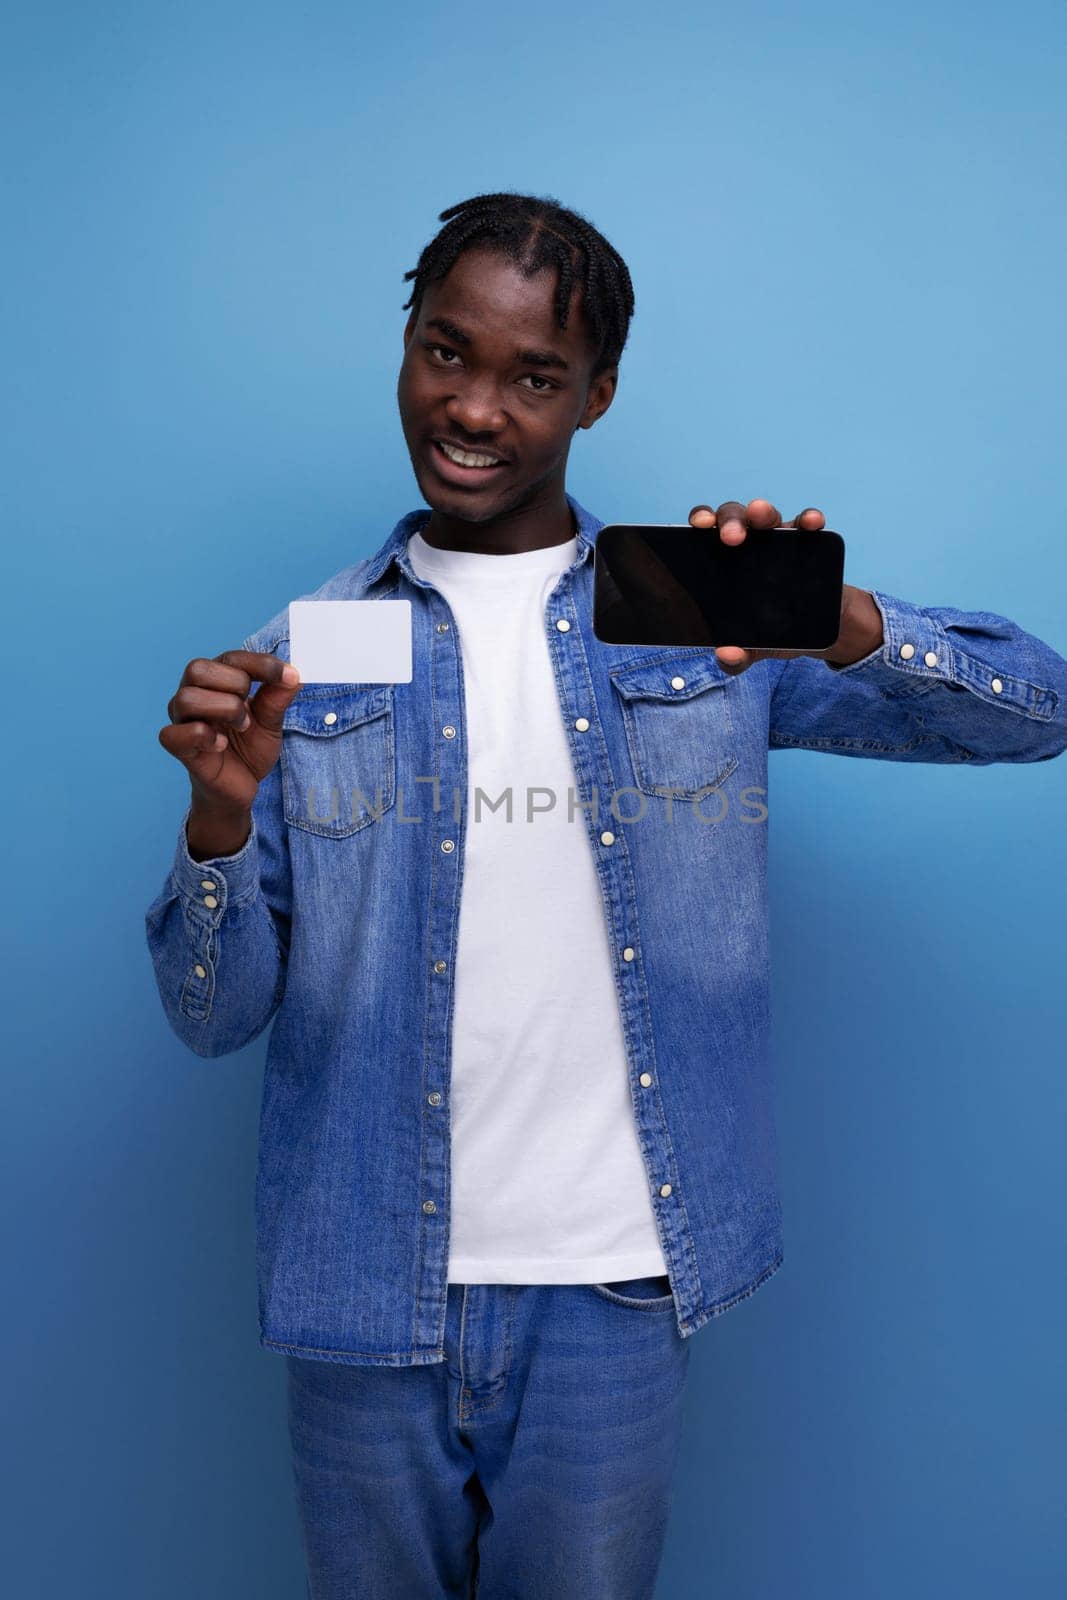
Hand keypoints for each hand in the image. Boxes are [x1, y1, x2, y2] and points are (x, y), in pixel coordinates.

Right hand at [159, 650, 301, 817]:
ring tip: (241, 726)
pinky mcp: (178, 747)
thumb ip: (278, 698)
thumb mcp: (271, 722)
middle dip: (234, 684)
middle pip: (198, 669)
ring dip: (223, 709)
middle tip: (250, 706)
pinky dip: (202, 735)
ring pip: (187, 698)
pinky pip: (174, 733)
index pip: (231, 658)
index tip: (290, 676)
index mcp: (216, 681)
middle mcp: (193, 695)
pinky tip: (220, 744)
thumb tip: (294, 675)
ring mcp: (182, 720)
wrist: (241, 787)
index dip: (261, 664)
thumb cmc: (249, 749)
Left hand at [688, 499, 882, 674]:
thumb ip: (736, 659)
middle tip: (732, 538)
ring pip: (765, 516)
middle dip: (729, 520)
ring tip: (761, 514)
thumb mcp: (753, 650)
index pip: (704, 534)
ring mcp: (777, 539)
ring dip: (762, 512)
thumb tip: (725, 655)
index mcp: (722, 562)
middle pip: (732, 518)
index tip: (698, 526)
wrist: (817, 631)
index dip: (700, 522)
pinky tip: (812, 523)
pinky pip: (806, 525)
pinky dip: (808, 520)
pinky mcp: (807, 543)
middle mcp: (747, 543)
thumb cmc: (772, 631)